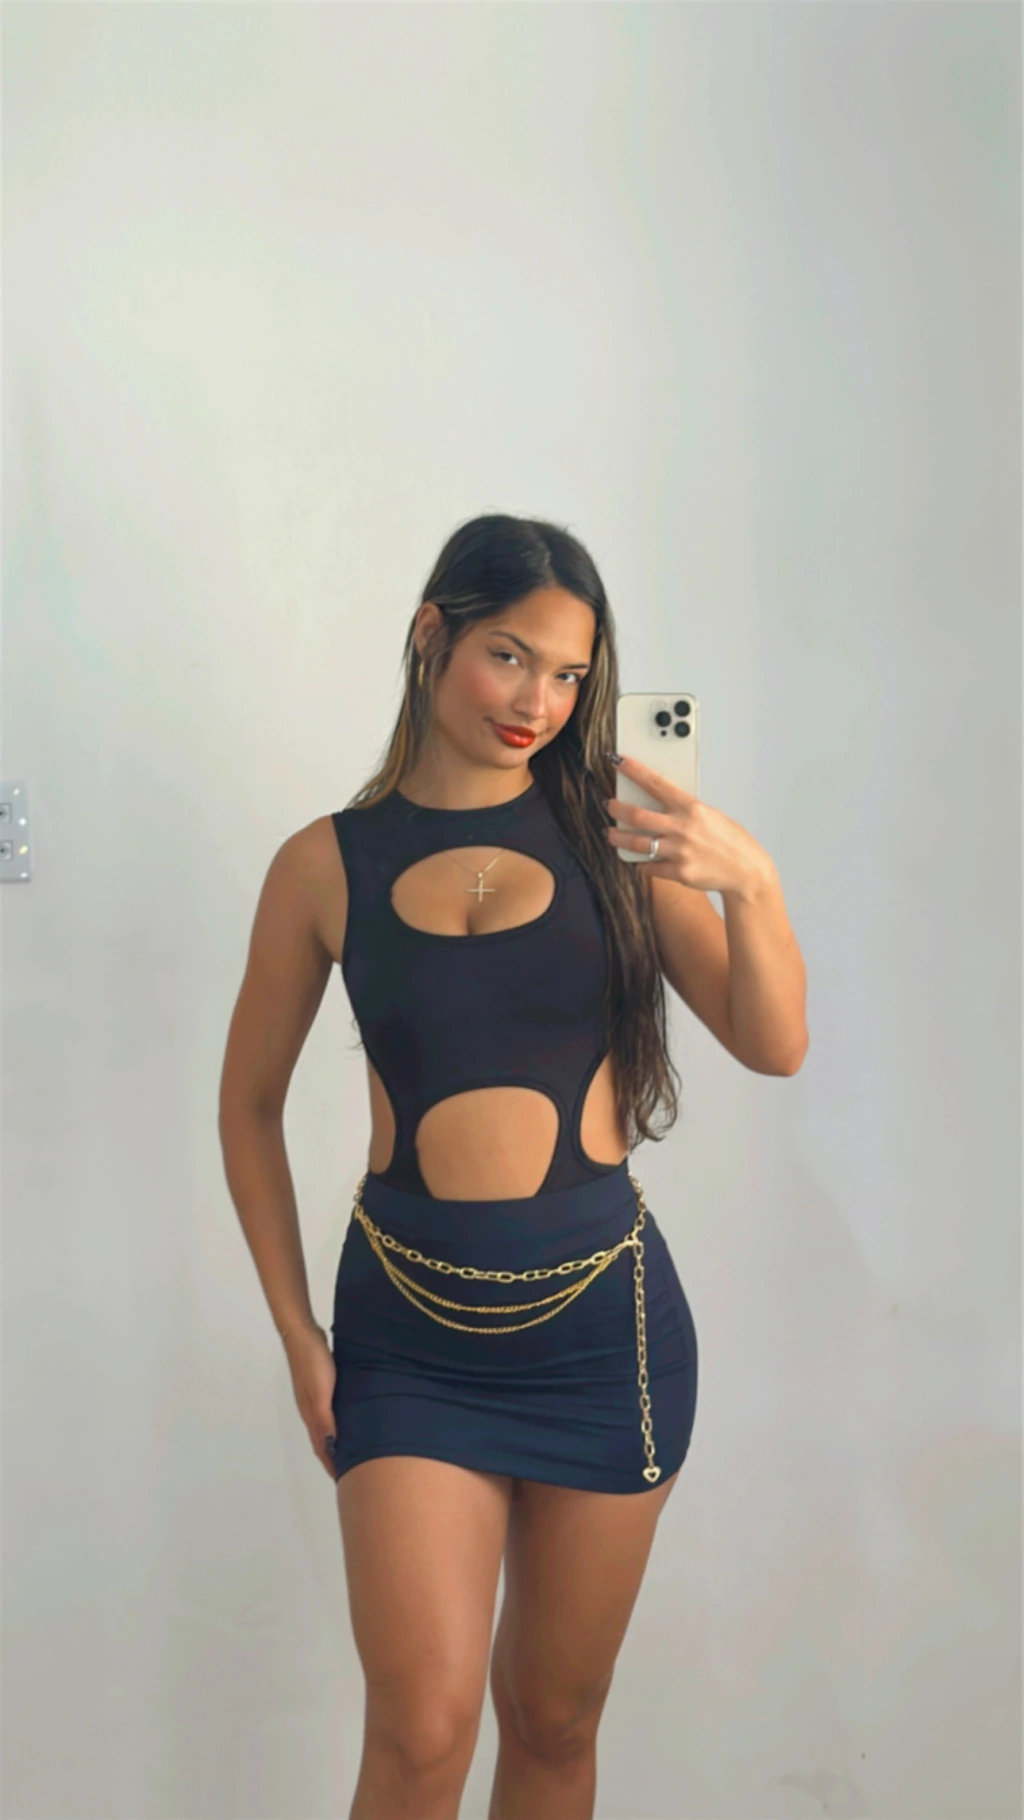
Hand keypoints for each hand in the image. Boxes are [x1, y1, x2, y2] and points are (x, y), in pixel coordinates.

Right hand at [282, 1322, 338, 1480]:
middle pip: (323, 1440)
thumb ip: (324, 1419)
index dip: (331, 1465)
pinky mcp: (320, 1384)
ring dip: (337, 1440)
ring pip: (328, 1426)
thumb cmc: (313, 1363)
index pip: (322, 1448)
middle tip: (352, 1471)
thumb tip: (331, 1448)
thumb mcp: (320, 1392)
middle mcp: (311, 1410)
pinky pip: (331, 1411)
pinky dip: (339, 1422)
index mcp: (311, 1415)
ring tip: (352, 1450)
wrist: (302, 1333)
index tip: (344, 1482)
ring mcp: (315, 1397)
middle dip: (334, 1457)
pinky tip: (349, 1418)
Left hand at [604, 752, 772, 896]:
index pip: (656, 784)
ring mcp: (679, 851)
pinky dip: (643, 864)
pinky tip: (641, 860)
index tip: (618, 762)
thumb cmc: (729, 840)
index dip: (634, 771)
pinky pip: (649, 867)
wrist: (746, 869)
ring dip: (618, 838)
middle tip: (610, 805)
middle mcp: (683, 828)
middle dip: (617, 808)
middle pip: (637, 815)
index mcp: (691, 808)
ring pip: (636, 843)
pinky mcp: (679, 872)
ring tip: (611, 834)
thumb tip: (657, 803)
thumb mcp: (709, 815)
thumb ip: (683, 810)